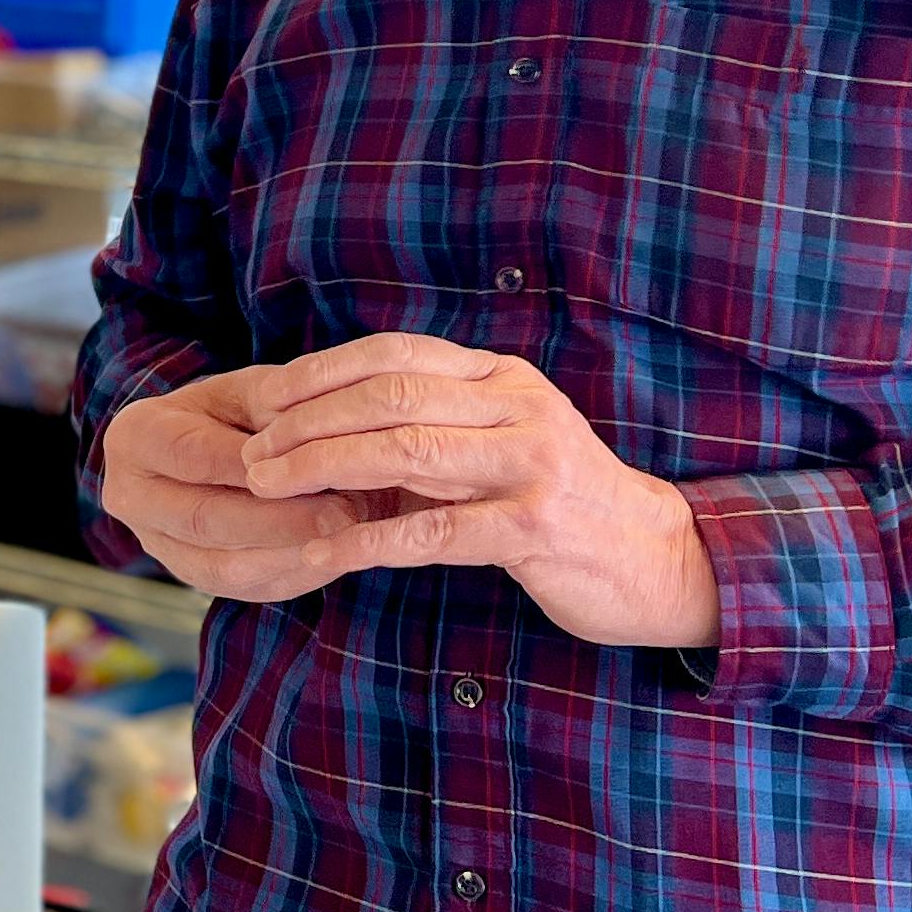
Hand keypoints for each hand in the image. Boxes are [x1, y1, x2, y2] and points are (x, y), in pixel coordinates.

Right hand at [99, 368, 391, 602]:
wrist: (205, 449)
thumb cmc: (230, 411)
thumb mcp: (246, 391)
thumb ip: (272, 407)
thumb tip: (312, 438)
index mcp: (136, 437)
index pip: (194, 455)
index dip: (251, 465)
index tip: (315, 465)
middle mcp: (131, 497)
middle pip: (204, 519)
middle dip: (278, 520)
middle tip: (344, 513)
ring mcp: (158, 545)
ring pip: (223, 565)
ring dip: (289, 555)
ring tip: (347, 537)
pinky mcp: (192, 578)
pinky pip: (242, 588)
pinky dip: (291, 575)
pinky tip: (333, 557)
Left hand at [239, 333, 718, 649]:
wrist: (656, 557)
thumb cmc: (557, 499)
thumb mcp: (502, 437)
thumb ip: (435, 419)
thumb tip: (328, 412)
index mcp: (501, 377)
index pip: (394, 355)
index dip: (320, 373)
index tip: (264, 398)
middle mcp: (517, 407)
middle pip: (389, 397)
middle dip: (308, 422)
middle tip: (255, 452)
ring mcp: (530, 464)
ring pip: (404, 452)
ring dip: (322, 469)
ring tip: (269, 488)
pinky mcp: (535, 527)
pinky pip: (435, 531)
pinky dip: (370, 541)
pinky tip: (325, 552)